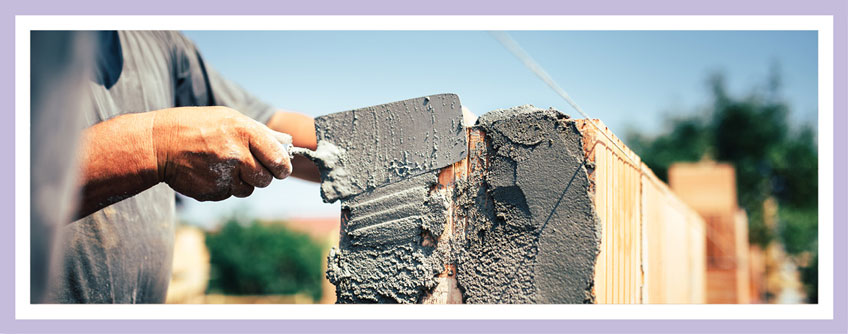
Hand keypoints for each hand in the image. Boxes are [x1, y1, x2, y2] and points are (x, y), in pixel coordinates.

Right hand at [152, 106, 292, 200]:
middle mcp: (237, 155)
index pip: (278, 158)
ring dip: (244, 181)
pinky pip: (231, 194)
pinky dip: (226, 187)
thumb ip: (259, 132)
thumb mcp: (229, 118)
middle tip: (252, 167)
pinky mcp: (213, 192)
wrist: (158, 145)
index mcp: (244, 131)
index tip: (281, 168)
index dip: (283, 167)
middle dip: (263, 175)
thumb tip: (287, 142)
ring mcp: (224, 176)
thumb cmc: (197, 127)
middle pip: (266, 178)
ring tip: (226, 166)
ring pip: (250, 189)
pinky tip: (211, 172)